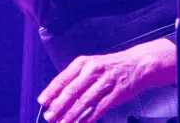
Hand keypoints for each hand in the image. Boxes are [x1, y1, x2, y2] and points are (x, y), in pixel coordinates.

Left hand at [37, 38, 174, 122]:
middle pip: (72, 90)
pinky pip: (99, 108)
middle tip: (49, 116)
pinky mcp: (116, 93)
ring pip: (84, 101)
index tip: (42, 102)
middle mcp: (93, 71)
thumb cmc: (111, 67)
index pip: (63, 78)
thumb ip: (75, 79)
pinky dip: (89, 118)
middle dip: (59, 106)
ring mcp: (105, 82)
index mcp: (84, 63)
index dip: (51, 91)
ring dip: (71, 114)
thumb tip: (56, 97)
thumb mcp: (91, 66)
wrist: (137, 64)